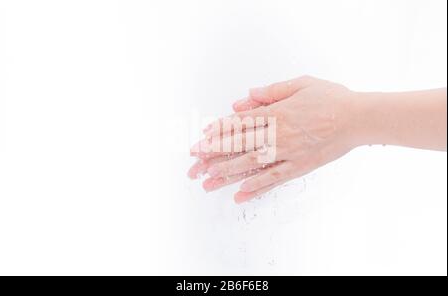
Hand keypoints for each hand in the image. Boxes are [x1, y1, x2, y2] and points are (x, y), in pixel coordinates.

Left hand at [190, 76, 360, 202]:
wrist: (359, 118)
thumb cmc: (332, 98)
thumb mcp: (301, 84)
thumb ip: (272, 91)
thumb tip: (246, 97)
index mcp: (277, 113)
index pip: (240, 123)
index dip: (219, 131)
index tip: (202, 138)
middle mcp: (279, 134)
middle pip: (240, 145)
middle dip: (215, 153)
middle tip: (195, 161)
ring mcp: (289, 153)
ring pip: (252, 164)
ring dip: (228, 172)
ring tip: (208, 180)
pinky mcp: (300, 167)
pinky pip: (274, 179)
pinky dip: (257, 187)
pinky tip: (241, 194)